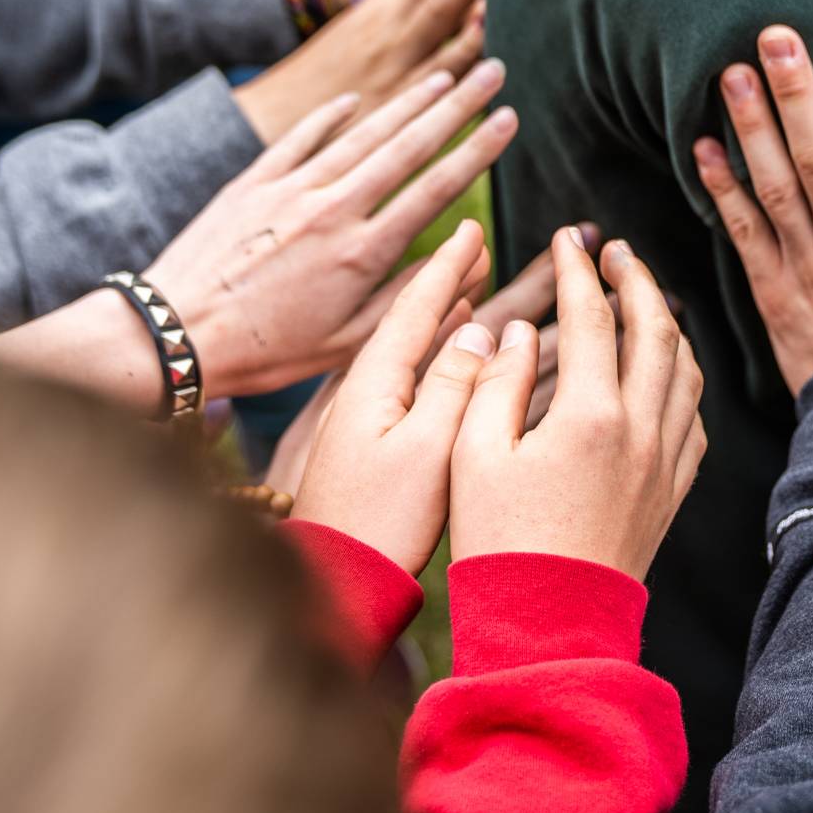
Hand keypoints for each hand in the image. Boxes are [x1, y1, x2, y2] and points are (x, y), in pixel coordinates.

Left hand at [145, 64, 515, 401]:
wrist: (171, 335)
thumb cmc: (265, 353)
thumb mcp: (348, 344)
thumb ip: (411, 296)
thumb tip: (464, 257)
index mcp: (361, 253)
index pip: (436, 187)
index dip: (478, 150)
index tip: (510, 120)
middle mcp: (330, 210)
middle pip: (407, 145)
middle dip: (458, 106)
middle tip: (494, 70)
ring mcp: (288, 190)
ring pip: (360, 133)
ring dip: (406, 101)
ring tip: (444, 75)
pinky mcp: (251, 183)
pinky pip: (300, 137)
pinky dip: (331, 115)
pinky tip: (358, 99)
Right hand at [231, 0, 489, 141]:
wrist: (275, 114)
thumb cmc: (323, 75)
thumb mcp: (358, 29)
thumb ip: (400, 11)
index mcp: (380, 4)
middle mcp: (391, 28)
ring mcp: (398, 65)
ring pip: (447, 30)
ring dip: (481, 5)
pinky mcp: (400, 104)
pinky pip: (440, 84)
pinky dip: (466, 68)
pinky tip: (496, 61)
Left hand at [287, 224, 498, 572]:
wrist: (332, 584)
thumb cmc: (378, 523)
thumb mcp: (427, 449)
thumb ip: (455, 386)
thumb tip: (479, 332)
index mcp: (374, 383)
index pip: (416, 306)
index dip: (448, 266)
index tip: (473, 228)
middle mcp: (363, 390)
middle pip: (414, 319)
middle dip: (451, 281)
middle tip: (481, 246)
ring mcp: (361, 417)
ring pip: (413, 348)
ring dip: (445, 315)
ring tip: (474, 287)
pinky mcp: (365, 444)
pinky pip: (408, 377)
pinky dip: (433, 354)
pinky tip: (446, 354)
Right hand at [447, 229, 705, 580]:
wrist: (548, 624)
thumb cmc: (498, 543)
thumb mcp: (474, 454)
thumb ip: (498, 382)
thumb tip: (525, 332)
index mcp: (591, 415)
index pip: (594, 318)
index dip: (579, 271)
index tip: (567, 241)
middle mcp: (642, 431)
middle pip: (658, 329)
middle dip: (638, 280)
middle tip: (617, 252)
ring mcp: (665, 462)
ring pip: (687, 370)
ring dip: (669, 324)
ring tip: (645, 301)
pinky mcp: (671, 491)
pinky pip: (694, 418)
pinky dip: (683, 380)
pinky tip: (664, 375)